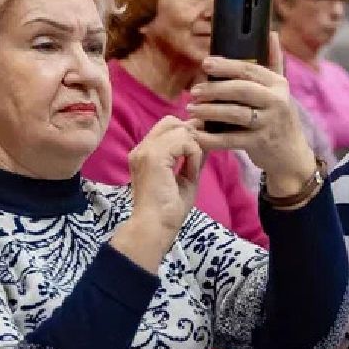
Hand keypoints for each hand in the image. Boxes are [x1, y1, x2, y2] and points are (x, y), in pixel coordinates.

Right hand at [126, 116, 204, 235]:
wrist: (155, 227)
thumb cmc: (169, 211)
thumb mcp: (186, 178)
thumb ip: (193, 157)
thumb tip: (206, 140)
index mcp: (145, 154)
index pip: (168, 127)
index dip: (187, 135)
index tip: (200, 151)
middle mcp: (141, 148)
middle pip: (172, 121)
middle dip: (191, 134)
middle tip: (199, 157)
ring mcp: (145, 150)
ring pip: (180, 129)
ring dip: (194, 147)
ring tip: (193, 170)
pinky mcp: (154, 156)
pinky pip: (185, 141)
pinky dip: (194, 155)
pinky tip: (191, 172)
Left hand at [188, 31, 315, 192]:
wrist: (290, 154)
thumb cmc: (278, 117)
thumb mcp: (280, 89)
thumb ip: (273, 62)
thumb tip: (271, 33)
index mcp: (278, 84)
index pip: (250, 69)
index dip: (226, 65)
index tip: (205, 63)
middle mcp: (276, 101)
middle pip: (240, 89)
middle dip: (214, 89)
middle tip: (193, 91)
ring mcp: (268, 123)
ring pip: (234, 113)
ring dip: (209, 111)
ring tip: (191, 109)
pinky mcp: (259, 143)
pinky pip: (230, 139)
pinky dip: (211, 138)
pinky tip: (196, 134)